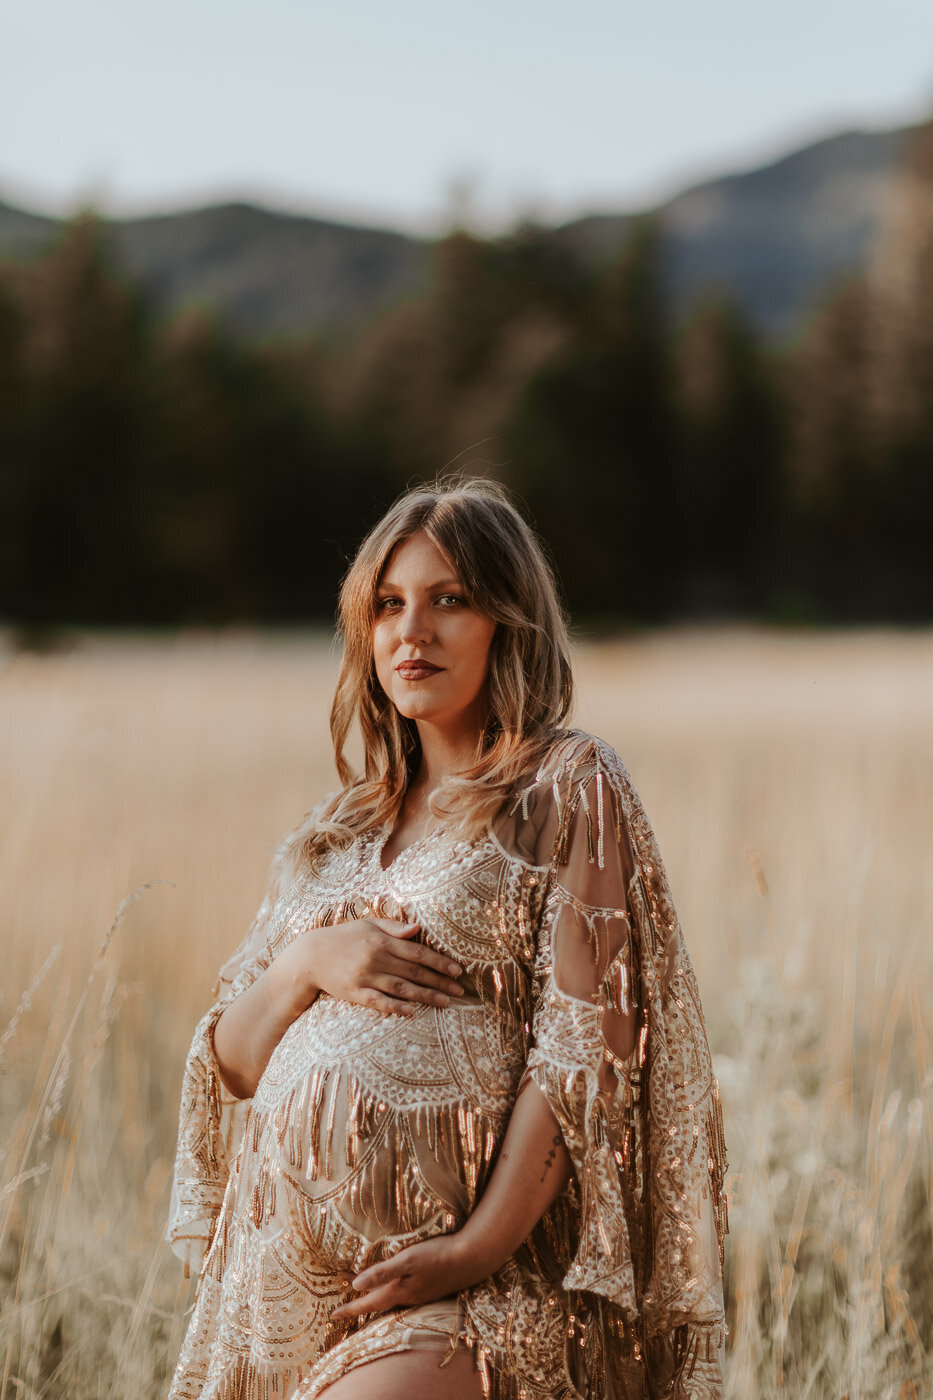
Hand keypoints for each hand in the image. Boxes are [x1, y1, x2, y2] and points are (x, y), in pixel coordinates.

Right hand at [289, 917, 463, 1015]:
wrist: (310, 956)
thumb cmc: (344, 938)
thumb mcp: (368, 925)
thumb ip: (394, 927)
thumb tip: (418, 927)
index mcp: (382, 941)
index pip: (417, 952)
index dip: (439, 961)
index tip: (457, 969)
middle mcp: (376, 959)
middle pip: (414, 972)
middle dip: (439, 981)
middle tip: (459, 989)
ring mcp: (365, 977)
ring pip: (401, 988)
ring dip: (425, 995)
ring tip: (445, 1002)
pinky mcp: (355, 993)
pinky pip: (378, 1002)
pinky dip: (395, 1007)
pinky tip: (412, 1012)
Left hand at [330, 1232, 489, 1319]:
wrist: (472, 1258)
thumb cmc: (438, 1256)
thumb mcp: (407, 1260)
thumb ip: (382, 1273)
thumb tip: (355, 1286)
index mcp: (399, 1291)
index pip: (368, 1304)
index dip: (349, 1309)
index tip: (332, 1316)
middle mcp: (408, 1296)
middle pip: (378, 1302)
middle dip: (360, 1304)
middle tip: (343, 1306)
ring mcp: (420, 1293)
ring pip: (391, 1298)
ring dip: (376, 1297)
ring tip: (364, 1295)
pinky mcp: (430, 1286)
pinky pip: (404, 1292)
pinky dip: (392, 1290)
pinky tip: (396, 1284)